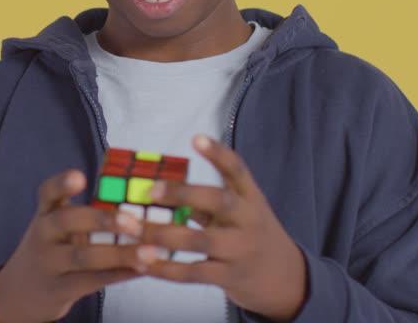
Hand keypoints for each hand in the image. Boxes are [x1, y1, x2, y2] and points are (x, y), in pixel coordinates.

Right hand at [0, 169, 150, 322]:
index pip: (48, 192)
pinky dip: (120, 274)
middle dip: (101, 221)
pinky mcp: (60, 289)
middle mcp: (44, 235)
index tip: (80, 177)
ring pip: (84, 257)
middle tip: (132, 221)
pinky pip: (92, 281)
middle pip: (66, 222)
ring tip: (149, 252)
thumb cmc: (52, 248)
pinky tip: (142, 269)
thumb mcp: (57, 225)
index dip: (62, 184)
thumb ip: (85, 212)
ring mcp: (50, 263)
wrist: (22, 290)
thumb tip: (139, 201)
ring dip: (119, 254)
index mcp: (46, 212)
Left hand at [137, 135, 308, 320]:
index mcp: (250, 197)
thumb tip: (155, 185)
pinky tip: (142, 262)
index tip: (196, 138)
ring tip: (132, 228)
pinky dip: (166, 268)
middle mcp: (248, 220)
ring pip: (199, 240)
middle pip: (218, 201)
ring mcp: (240, 250)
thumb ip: (207, 200)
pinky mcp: (230, 277)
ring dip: (162, 234)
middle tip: (150, 190)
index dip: (218, 153)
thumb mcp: (240, 211)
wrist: (285, 278)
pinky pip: (194, 273)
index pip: (238, 170)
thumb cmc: (249, 234)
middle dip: (183, 194)